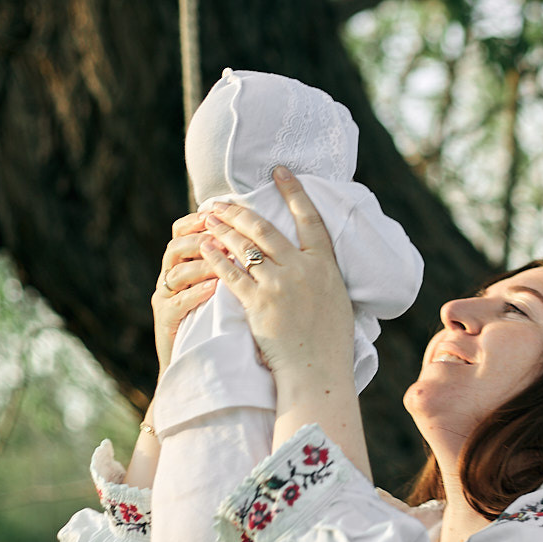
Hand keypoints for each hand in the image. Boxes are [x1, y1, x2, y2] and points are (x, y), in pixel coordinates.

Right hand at [152, 212, 218, 373]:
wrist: (198, 360)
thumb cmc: (216, 317)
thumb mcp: (221, 283)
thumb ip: (228, 259)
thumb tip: (254, 231)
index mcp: (182, 262)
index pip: (181, 231)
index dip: (197, 220)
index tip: (218, 212)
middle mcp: (169, 276)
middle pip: (175, 248)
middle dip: (200, 240)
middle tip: (224, 238)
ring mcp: (164, 298)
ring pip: (175, 274)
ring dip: (201, 266)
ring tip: (223, 264)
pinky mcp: (166, 319)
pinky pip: (177, 302)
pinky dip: (196, 293)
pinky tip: (215, 288)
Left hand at [199, 168, 353, 384]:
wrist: (318, 371)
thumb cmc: (331, 341)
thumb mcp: (338, 298)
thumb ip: (323, 275)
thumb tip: (316, 261)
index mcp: (325, 265)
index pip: (309, 218)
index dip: (294, 191)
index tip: (279, 171)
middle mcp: (302, 269)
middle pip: (265, 228)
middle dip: (239, 211)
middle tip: (222, 201)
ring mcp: (279, 285)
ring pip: (244, 247)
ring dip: (223, 229)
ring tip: (207, 218)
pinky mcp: (258, 303)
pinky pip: (231, 274)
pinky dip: (216, 257)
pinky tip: (205, 246)